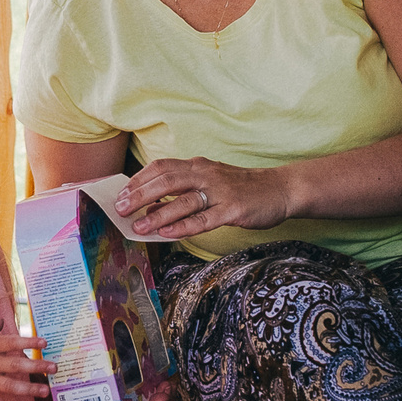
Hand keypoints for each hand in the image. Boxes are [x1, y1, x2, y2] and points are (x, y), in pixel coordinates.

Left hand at [115, 157, 290, 242]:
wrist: (281, 189)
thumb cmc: (241, 188)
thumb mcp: (209, 184)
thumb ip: (181, 194)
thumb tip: (150, 208)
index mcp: (198, 166)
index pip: (161, 167)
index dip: (138, 180)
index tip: (120, 194)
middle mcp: (206, 175)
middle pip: (166, 180)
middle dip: (140, 195)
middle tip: (120, 209)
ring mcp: (220, 192)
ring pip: (183, 201)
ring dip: (157, 215)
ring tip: (138, 227)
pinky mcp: (233, 209)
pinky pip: (204, 219)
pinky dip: (184, 226)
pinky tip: (168, 234)